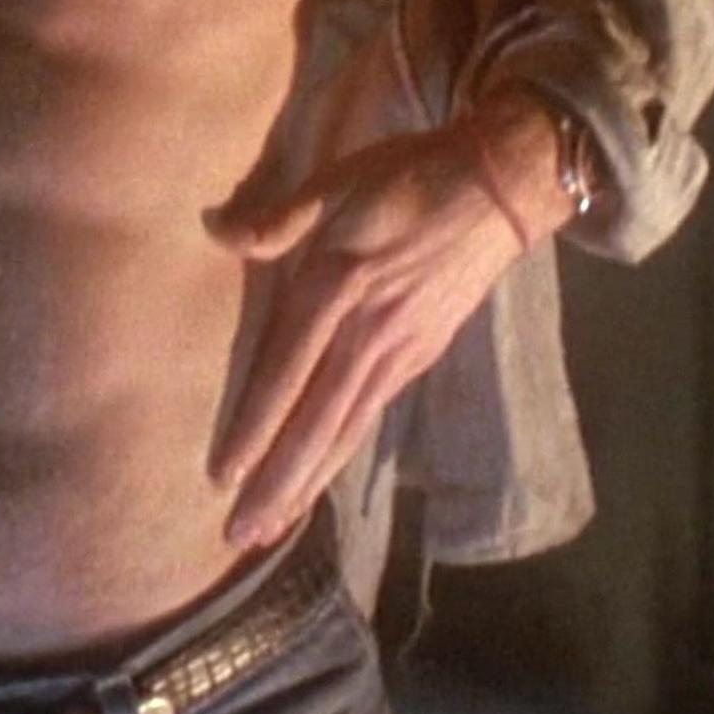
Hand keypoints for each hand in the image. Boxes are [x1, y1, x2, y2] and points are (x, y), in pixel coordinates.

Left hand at [201, 94, 565, 548]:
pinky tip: (320, 479)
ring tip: (272, 529)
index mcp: (339, 287)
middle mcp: (368, 335)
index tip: (221, 475)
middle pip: (315, 423)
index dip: (253, 427)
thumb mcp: (338, 179)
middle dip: (276, 484)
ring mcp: (399, 354)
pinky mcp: (420, 359)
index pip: (285, 371)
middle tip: (239, 536)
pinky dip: (340, 456)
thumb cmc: (409, 176)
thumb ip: (276, 216)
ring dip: (307, 484)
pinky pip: (369, 418)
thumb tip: (213, 231)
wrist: (500, 188)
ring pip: (345, 432)